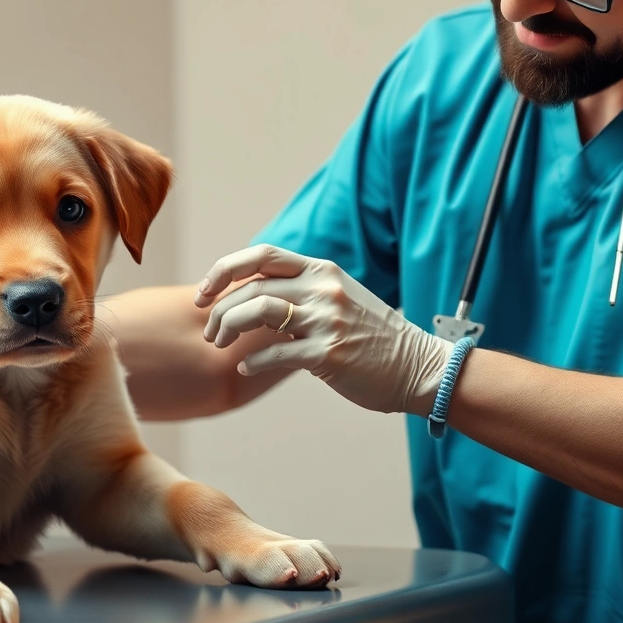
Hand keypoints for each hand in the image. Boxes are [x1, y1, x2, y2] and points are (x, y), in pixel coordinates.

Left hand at [194, 245, 449, 415]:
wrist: (418, 367)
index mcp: (322, 270)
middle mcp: (323, 288)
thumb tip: (250, 301)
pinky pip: (275, 353)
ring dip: (228, 328)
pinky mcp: (330, 352)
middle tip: (211, 332)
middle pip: (252, 286)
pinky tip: (245, 367)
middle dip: (220, 310)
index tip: (204, 293)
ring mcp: (327, 319)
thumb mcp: (337, 300)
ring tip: (221, 345)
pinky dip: (252, 361)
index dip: (224, 270)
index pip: (261, 256)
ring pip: (258, 310)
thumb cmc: (372, 338)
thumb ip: (300, 293)